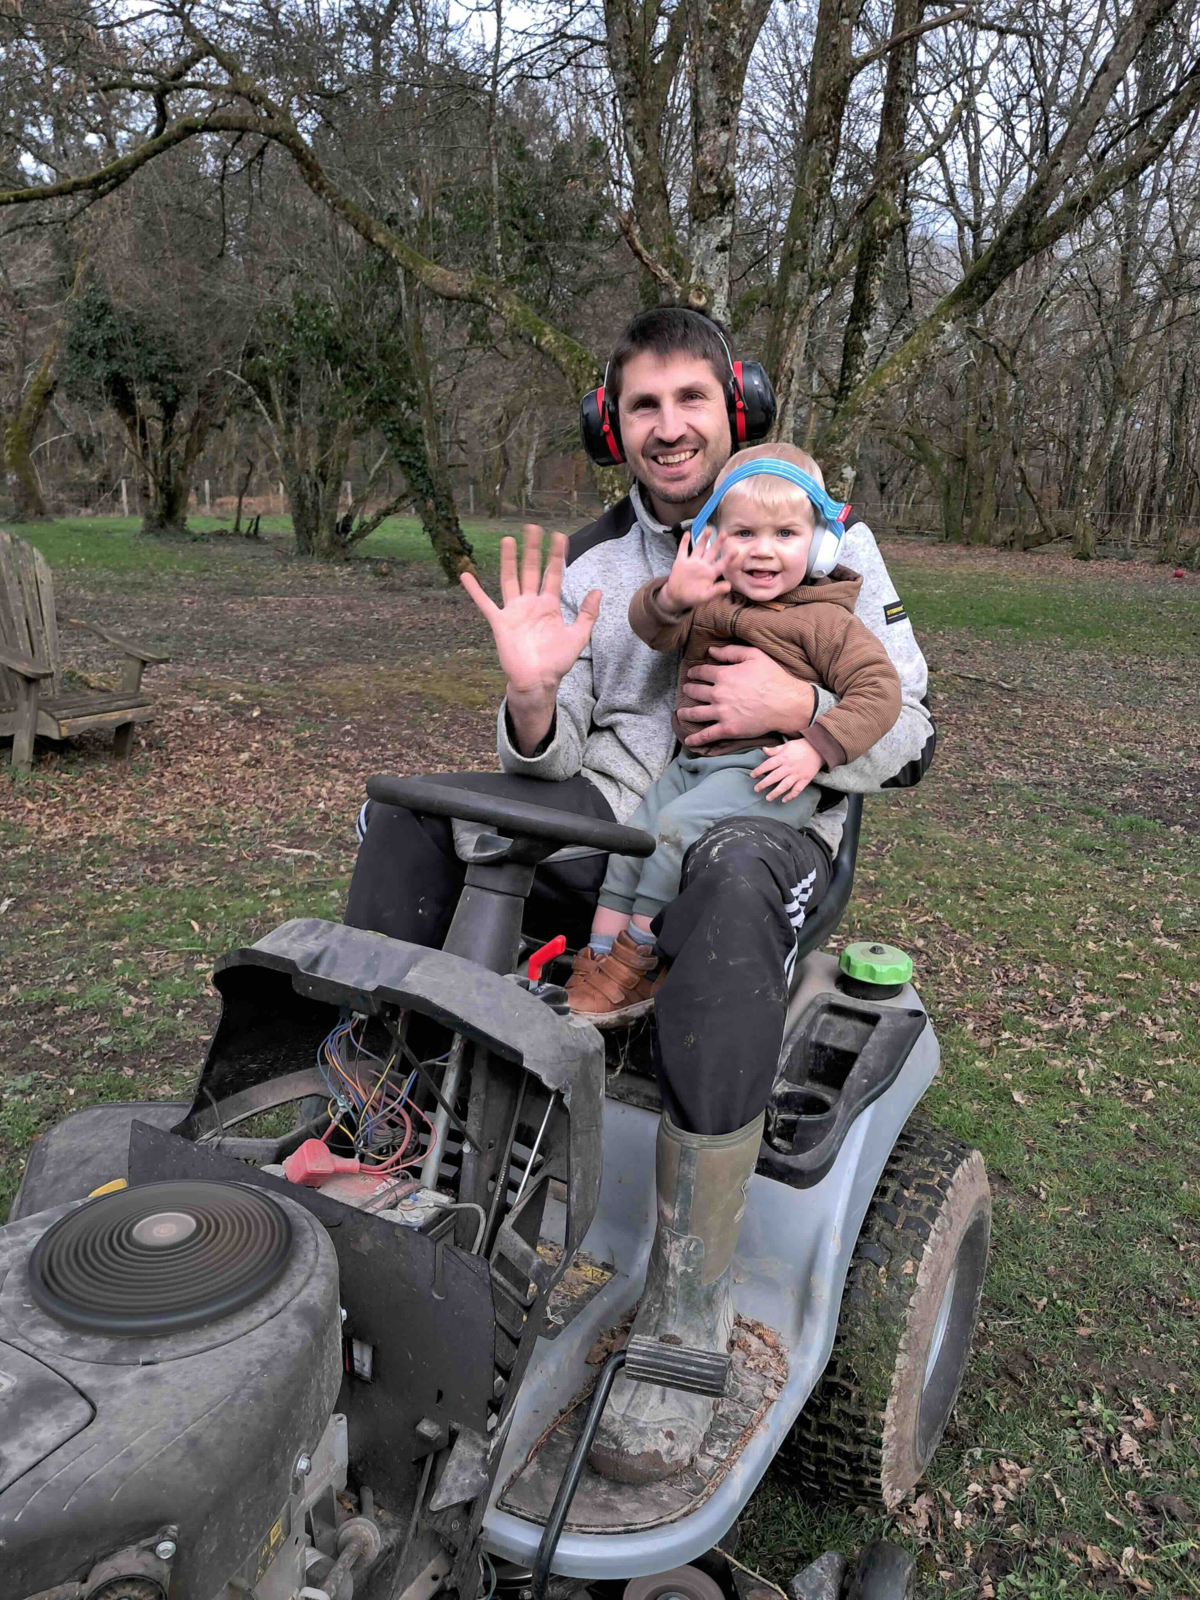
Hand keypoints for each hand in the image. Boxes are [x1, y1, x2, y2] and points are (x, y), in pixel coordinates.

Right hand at [460, 525, 600, 696]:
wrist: (538, 681)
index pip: (553, 574)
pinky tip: (465, 575)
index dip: (556, 556)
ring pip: (510, 579)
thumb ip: (587, 613)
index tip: (559, 536)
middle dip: (532, 549)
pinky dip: (475, 590)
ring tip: (508, 539)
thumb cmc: (557, 662)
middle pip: (530, 570)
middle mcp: (530, 604)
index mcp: (549, 606)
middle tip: (533, 528)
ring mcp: (514, 611)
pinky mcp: (500, 623)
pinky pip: (485, 603)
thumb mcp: (577, 636)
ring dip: (509, 560)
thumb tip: (598, 590)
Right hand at [659, 530, 729, 615]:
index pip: (721, 564)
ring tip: (709, 528)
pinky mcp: (681, 562)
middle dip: (718, 543)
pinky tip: (687, 533)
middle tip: (724, 533)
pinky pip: (683, 550)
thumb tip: (729, 586)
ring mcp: (692, 562)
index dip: (728, 558)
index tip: (735, 550)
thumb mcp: (706, 596)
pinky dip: (684, 542)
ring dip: (703, 539)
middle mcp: (702, 565)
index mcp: (710, 574)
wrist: (676, 597)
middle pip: (711, 552)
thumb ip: (717, 590)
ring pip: (699, 548)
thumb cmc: (693, 597)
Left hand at [677, 643, 817, 747]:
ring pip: (695, 713)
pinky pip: (706, 735)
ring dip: (685, 712)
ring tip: (681, 712)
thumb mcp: (754, 656)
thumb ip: (731, 652)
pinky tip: (688, 741)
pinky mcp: (728, 729)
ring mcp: (721, 713)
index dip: (695, 672)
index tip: (692, 673)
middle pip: (695, 691)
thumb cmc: (773, 678)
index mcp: (724, 675)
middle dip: (688, 689)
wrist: (785, 703)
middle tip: (686, 690)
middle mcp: (718, 694)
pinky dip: (695, 739)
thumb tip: (711, 650)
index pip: (702, 672)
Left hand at [752, 738, 822, 801]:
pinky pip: (797, 790)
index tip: (752, 775)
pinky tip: (784, 800)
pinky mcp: (805, 779)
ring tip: (768, 798)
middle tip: (756, 789)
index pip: (768, 765)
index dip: (759, 770)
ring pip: (785, 785)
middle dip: (764, 784)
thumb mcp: (787, 745)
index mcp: (783, 757)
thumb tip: (763, 750)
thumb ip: (775, 750)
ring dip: (776, 792)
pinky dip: (791, 796)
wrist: (819, 749)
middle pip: (774, 777)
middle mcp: (789, 767)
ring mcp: (797, 774)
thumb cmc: (801, 746)